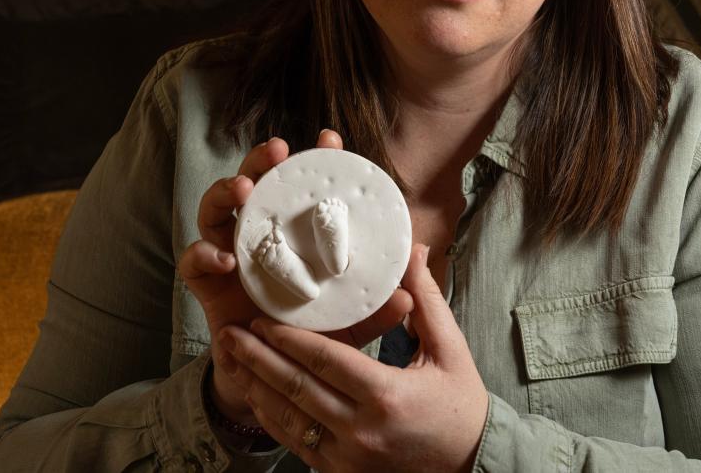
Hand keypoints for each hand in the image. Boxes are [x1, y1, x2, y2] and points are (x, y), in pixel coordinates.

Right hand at [178, 130, 412, 424]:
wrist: (276, 382)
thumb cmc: (316, 340)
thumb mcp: (354, 321)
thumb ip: (379, 304)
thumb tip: (413, 282)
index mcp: (295, 236)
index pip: (302, 189)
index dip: (315, 161)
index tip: (330, 139)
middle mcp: (261, 238)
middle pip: (254, 185)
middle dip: (261, 161)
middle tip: (277, 151)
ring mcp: (231, 258)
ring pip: (215, 212)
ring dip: (225, 192)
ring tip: (243, 190)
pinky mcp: (207, 287)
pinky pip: (193, 263)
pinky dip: (204, 254)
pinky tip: (226, 257)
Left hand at [223, 244, 488, 472]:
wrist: (470, 464)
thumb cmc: (462, 403)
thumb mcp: (449, 348)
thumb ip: (425, 299)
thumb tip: (416, 250)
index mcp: (386, 395)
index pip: (325, 361)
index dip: (288, 339)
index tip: (261, 318)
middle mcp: (361, 431)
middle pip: (296, 389)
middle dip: (257, 359)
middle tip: (229, 333)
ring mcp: (348, 457)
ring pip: (288, 419)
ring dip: (256, 387)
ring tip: (231, 360)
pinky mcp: (342, 472)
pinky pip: (296, 443)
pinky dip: (272, 418)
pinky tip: (256, 395)